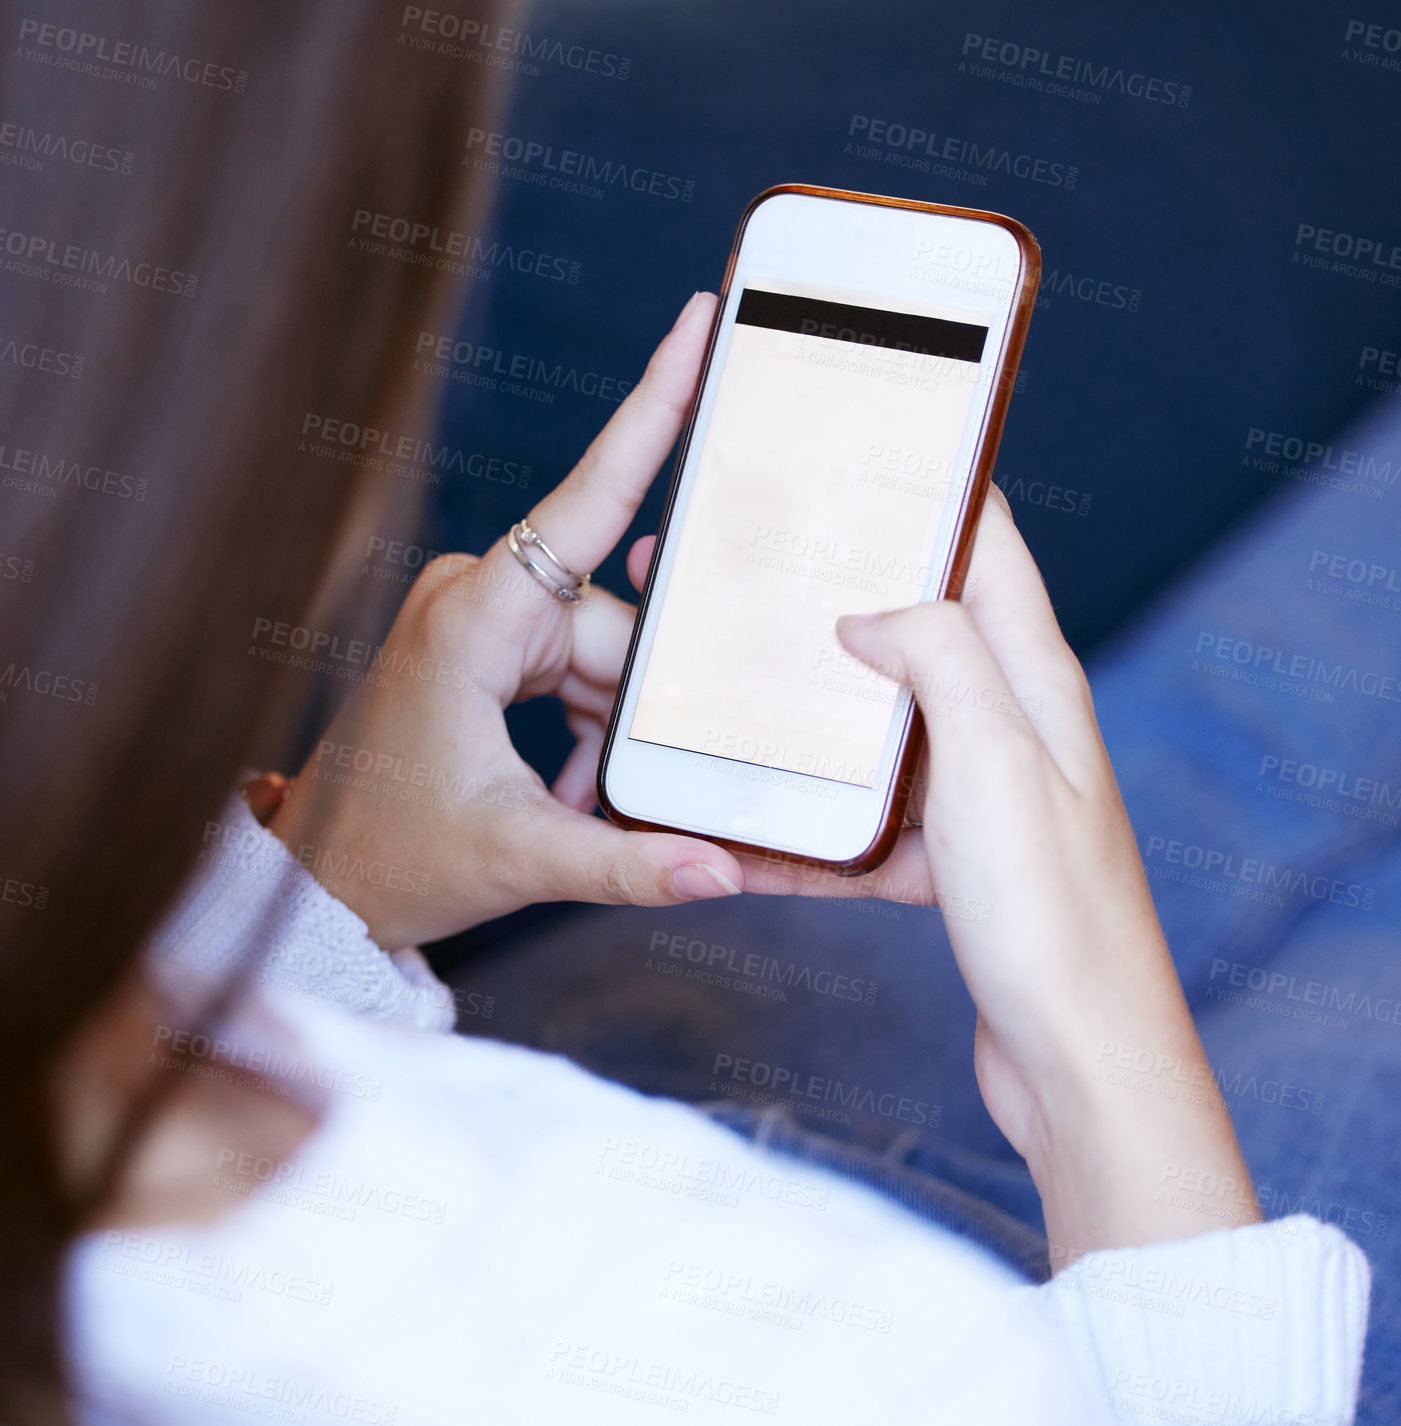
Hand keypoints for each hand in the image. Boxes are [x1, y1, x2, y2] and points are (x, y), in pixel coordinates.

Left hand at [269, 292, 743, 946]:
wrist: (325, 879)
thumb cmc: (395, 855)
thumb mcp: (521, 857)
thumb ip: (629, 860)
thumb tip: (724, 870)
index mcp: (474, 618)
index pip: (588, 499)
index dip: (653, 407)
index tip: (699, 322)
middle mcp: (478, 597)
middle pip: (615, 616)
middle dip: (641, 698)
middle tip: (623, 776)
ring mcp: (481, 619)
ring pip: (602, 646)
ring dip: (613, 723)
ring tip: (576, 801)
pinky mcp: (487, 647)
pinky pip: (576, 666)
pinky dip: (590, 726)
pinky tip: (567, 787)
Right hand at [742, 487, 1257, 1261]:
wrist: (1077, 1060)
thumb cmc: (1051, 915)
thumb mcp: (995, 761)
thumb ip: (940, 659)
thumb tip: (869, 611)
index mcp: (1033, 680)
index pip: (988, 547)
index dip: (932, 488)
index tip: (862, 444)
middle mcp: (1011, 724)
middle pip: (922, 629)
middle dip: (841, 593)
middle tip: (752, 567)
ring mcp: (980, 793)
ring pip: (884, 721)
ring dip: (817, 701)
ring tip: (730, 677)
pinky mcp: (951, 856)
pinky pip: (870, 809)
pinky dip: (818, 807)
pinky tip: (755, 813)